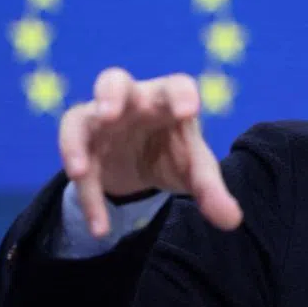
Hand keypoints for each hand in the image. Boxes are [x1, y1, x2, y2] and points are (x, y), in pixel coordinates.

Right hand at [59, 68, 242, 237]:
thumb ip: (211, 190)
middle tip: (109, 112)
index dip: (181, 95)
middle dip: (110, 93)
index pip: (176, 86)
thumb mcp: (194, 170)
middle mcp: (131, 102)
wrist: (141, 163)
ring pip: (79, 117)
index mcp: (168, 100)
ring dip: (75, 142)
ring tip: (79, 171)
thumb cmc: (174, 152)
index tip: (188, 111)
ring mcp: (100, 120)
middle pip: (115, 81)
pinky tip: (100, 225)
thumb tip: (232, 221)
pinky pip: (74, 163)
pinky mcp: (82, 143)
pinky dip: (85, 194)